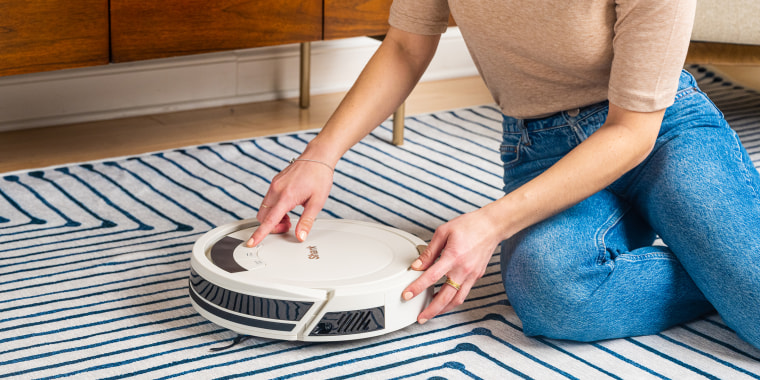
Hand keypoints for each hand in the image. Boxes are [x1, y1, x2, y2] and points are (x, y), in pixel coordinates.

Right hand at [246, 159, 332, 246]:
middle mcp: (277, 189)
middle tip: (288, 226)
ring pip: (264, 208)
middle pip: (263, 216)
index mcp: (286, 196)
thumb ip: (306, 221)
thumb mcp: (317, 202)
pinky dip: (274, 209)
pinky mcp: (275, 182)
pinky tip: (287, 207)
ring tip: (289, 217)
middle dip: (271, 226)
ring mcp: (274, 185)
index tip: (251, 242)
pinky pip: (268, 200)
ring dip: (273, 217)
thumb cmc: (319, 177)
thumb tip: (300, 236)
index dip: (259, 234)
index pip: (269, 220)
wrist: (318, 157)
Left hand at [401, 208, 502, 323]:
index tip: (407, 295)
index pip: (431, 277)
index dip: (417, 288)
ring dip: (443, 309)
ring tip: (431, 313)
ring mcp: (471, 275)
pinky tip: (445, 300)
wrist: (491, 226)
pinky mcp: (477, 276)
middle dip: (431, 310)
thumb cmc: (468, 226)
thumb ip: (429, 252)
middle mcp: (463, 269)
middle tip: (420, 318)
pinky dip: (453, 300)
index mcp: (453, 257)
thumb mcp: (443, 232)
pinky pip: (464, 293)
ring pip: (457, 300)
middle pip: (445, 297)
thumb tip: (417, 266)